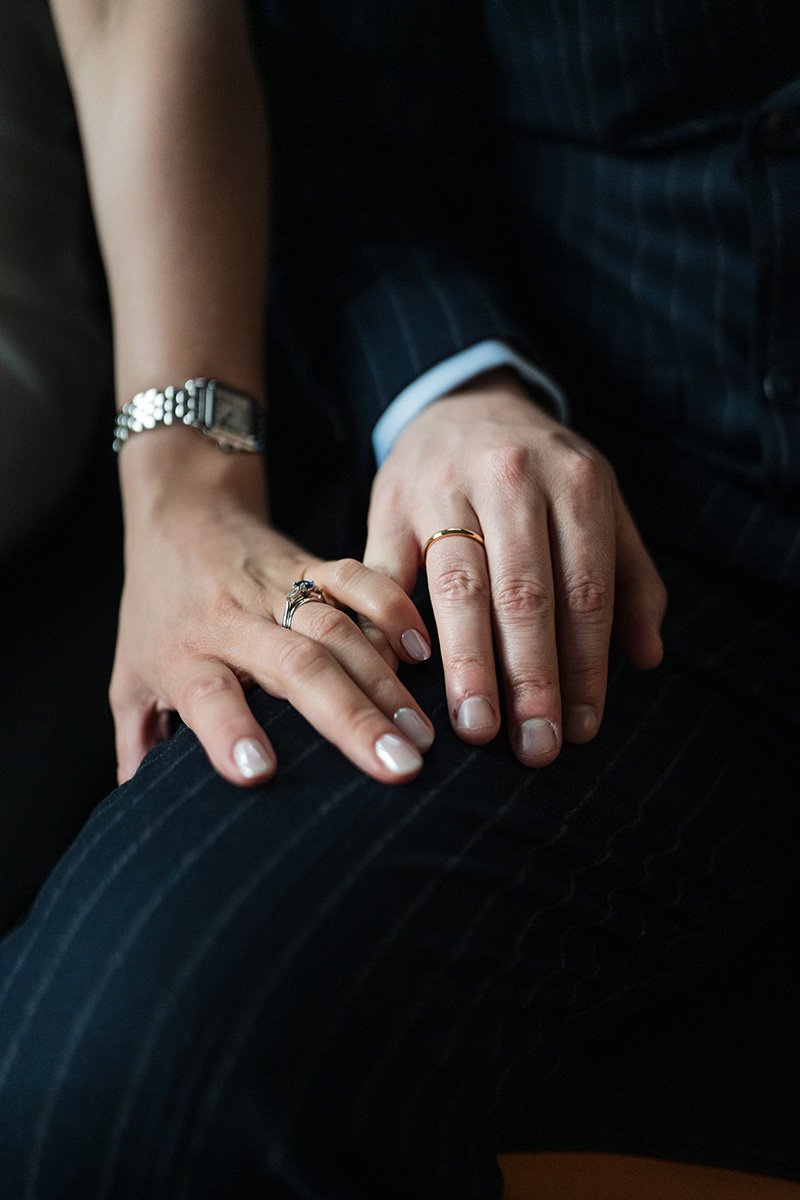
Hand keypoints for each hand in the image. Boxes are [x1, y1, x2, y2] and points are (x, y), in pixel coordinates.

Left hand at [111, 428, 433, 786]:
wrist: (180, 515)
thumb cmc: (156, 612)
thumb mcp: (129, 678)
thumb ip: (139, 744)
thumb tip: (140, 808)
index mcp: (184, 655)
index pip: (205, 694)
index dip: (229, 731)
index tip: (258, 773)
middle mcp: (233, 621)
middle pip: (295, 666)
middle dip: (350, 719)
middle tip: (398, 768)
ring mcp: (277, 588)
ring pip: (337, 630)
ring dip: (384, 682)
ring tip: (420, 734)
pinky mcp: (311, 562)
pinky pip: (357, 579)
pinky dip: (392, 610)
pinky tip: (422, 652)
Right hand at [361, 370, 666, 766]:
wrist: (462, 403)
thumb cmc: (542, 473)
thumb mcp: (600, 505)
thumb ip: (631, 579)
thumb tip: (647, 657)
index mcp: (576, 482)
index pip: (585, 590)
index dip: (586, 666)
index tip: (582, 729)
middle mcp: (511, 477)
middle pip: (523, 593)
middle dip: (531, 678)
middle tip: (534, 746)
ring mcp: (444, 487)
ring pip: (458, 587)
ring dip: (468, 665)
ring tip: (475, 728)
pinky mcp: (389, 503)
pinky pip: (389, 574)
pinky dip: (394, 627)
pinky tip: (406, 678)